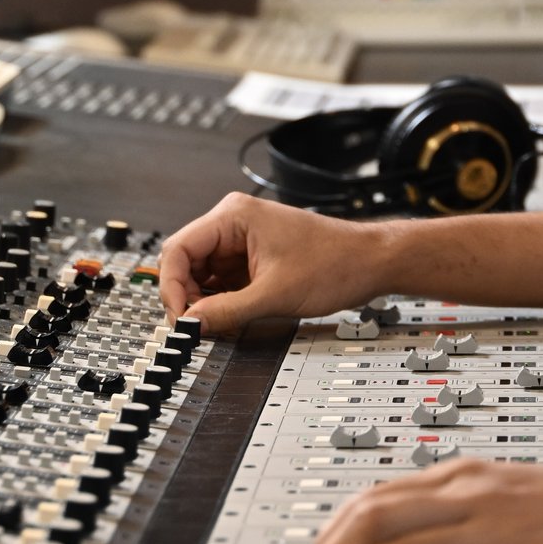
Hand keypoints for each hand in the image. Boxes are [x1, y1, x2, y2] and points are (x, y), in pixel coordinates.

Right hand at [157, 193, 394, 333]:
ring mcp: (243, 241)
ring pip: (202, 274)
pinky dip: (221, 301)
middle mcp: (234, 223)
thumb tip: (192, 325)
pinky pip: (222, 281)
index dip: (170, 288)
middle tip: (195, 328)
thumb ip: (226, 311)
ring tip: (216, 324)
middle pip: (186, 262)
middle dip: (187, 297)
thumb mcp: (274, 296)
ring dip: (204, 301)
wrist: (371, 263)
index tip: (180, 318)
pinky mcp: (253, 259)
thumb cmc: (336, 263)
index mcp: (234, 216)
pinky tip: (229, 317)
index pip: (177, 249)